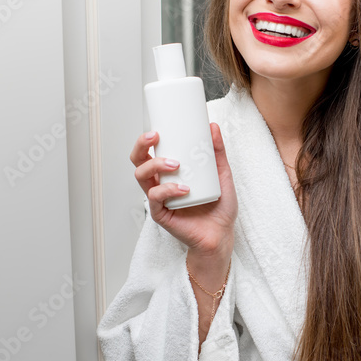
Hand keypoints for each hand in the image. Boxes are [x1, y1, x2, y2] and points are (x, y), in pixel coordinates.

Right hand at [130, 122, 237, 260]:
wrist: (222, 234)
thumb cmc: (219, 206)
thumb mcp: (222, 174)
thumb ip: (217, 152)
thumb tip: (213, 127)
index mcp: (169, 173)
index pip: (149, 152)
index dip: (146, 140)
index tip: (157, 130)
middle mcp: (160, 183)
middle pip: (138, 161)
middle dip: (141, 147)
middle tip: (155, 138)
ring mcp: (159, 198)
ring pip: (142, 176)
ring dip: (156, 165)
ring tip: (176, 165)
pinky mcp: (161, 214)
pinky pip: (156, 198)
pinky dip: (168, 190)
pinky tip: (184, 189)